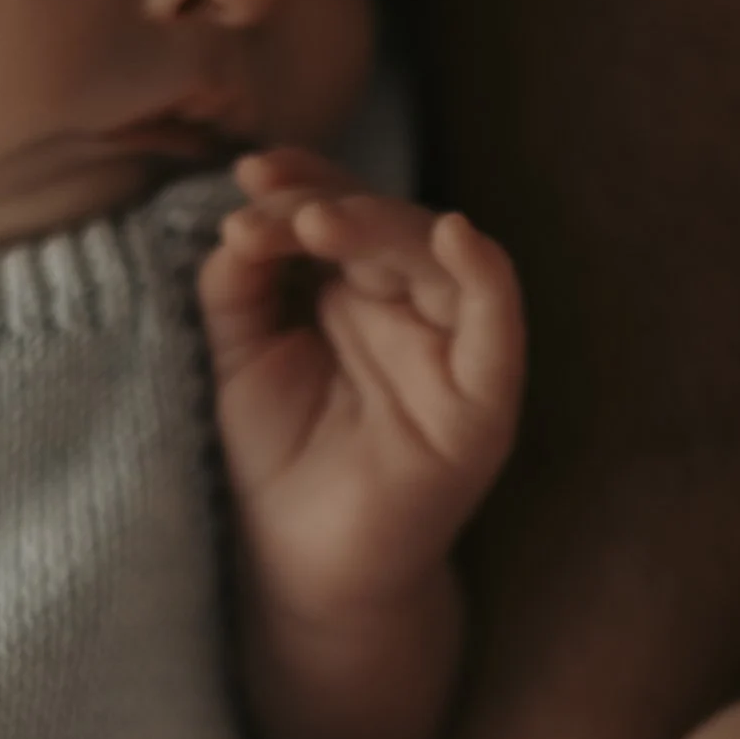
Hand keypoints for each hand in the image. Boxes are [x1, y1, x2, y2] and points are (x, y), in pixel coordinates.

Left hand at [198, 150, 522, 614]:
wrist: (303, 566)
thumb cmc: (280, 459)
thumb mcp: (241, 354)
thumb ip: (241, 283)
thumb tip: (241, 218)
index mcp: (360, 290)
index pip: (343, 211)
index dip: (302, 182)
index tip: (248, 172)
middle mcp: (414, 310)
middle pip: (389, 226)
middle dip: (327, 203)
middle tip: (269, 205)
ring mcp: (453, 353)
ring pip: (439, 261)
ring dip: (382, 227)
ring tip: (316, 222)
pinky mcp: (482, 406)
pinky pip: (498, 329)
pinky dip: (486, 276)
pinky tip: (457, 235)